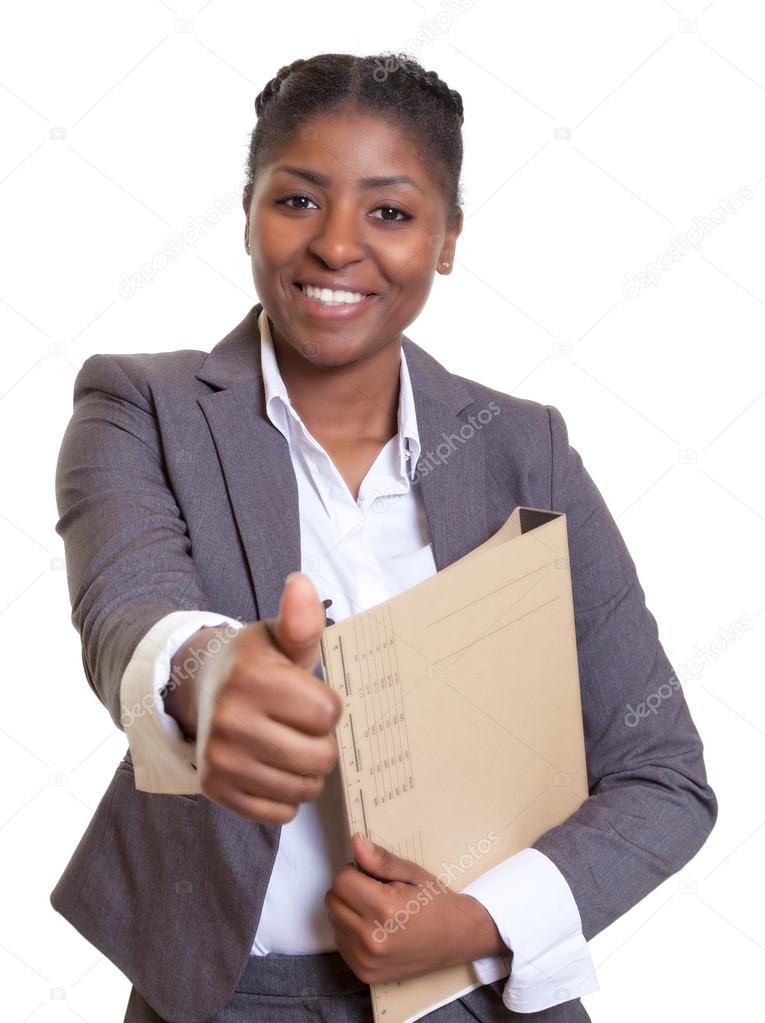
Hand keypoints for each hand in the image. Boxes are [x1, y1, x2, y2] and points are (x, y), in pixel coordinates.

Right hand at [197, 572, 342, 822]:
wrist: (201, 690)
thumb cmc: (255, 663)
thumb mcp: (278, 637)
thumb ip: (300, 620)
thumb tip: (301, 583)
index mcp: (252, 677)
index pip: (328, 713)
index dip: (327, 706)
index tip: (307, 696)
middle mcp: (231, 719)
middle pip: (320, 757)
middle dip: (320, 742)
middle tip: (299, 725)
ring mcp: (220, 759)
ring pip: (303, 789)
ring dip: (305, 771)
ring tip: (287, 745)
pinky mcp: (216, 789)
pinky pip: (280, 814)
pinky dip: (284, 796)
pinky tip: (271, 767)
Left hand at [325, 833, 508, 983]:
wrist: (457, 940)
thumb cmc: (435, 902)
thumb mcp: (412, 873)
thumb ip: (380, 860)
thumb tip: (355, 842)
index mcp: (384, 909)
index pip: (341, 880)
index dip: (355, 871)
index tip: (372, 876)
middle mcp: (371, 939)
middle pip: (333, 900)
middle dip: (349, 890)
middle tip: (375, 892)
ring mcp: (365, 960)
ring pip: (334, 920)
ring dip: (348, 910)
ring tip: (377, 911)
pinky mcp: (363, 973)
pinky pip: (340, 941)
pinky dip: (351, 930)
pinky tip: (374, 928)